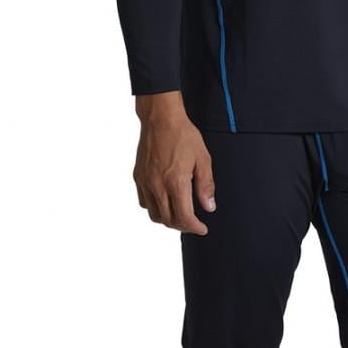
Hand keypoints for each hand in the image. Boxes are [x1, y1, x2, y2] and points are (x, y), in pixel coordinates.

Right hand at [133, 113, 216, 234]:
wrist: (161, 118)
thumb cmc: (183, 135)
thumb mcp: (202, 158)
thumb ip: (206, 185)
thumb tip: (209, 207)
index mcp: (175, 182)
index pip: (183, 218)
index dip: (194, 228)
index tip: (202, 228)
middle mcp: (157, 186)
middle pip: (168, 220)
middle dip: (182, 226)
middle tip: (193, 222)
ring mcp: (145, 182)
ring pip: (154, 214)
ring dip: (167, 219)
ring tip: (179, 214)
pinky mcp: (138, 177)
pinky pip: (144, 202)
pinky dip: (154, 207)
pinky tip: (164, 201)